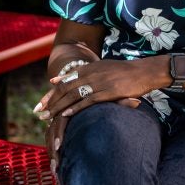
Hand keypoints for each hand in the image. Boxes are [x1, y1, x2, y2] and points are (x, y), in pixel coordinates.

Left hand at [33, 59, 160, 181]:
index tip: (40, 103)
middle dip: (50, 101)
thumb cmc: (124, 72)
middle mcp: (92, 73)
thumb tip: (57, 79)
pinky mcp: (109, 91)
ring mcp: (100, 82)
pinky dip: (75, 108)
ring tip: (48, 117)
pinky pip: (88, 100)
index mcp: (90, 67)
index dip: (51, 93)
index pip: (64, 81)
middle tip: (39, 112)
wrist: (145, 71)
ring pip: (74, 95)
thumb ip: (81, 73)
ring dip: (59, 107)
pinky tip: (66, 115)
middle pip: (65, 88)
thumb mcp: (102, 68)